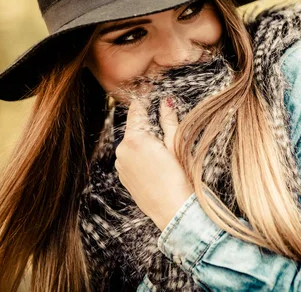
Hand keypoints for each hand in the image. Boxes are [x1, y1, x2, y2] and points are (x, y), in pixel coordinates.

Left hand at [115, 98, 194, 230]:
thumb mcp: (177, 145)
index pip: (137, 110)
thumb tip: (166, 101)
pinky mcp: (123, 177)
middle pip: (135, 128)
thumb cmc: (180, 178)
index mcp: (135, 139)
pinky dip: (142, 156)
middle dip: (149, 124)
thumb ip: (169, 120)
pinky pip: (131, 159)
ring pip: (133, 144)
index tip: (148, 88)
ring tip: (165, 152)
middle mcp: (122, 151)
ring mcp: (121, 166)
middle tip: (165, 126)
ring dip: (145, 141)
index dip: (144, 98)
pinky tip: (157, 165)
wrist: (174, 211)